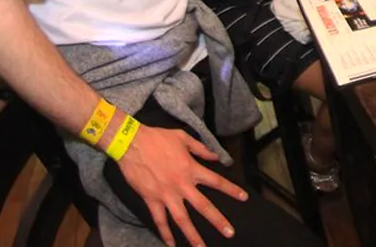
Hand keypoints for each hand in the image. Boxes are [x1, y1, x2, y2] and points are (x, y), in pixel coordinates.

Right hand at [116, 123, 247, 246]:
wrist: (131, 143)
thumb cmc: (158, 138)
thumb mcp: (183, 138)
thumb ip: (201, 149)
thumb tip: (216, 157)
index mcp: (191, 169)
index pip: (216, 181)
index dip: (231, 190)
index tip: (244, 198)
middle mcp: (181, 185)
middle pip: (203, 206)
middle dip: (217, 221)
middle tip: (229, 233)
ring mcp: (166, 195)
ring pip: (182, 220)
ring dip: (192, 235)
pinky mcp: (151, 200)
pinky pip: (159, 220)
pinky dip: (164, 233)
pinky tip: (170, 244)